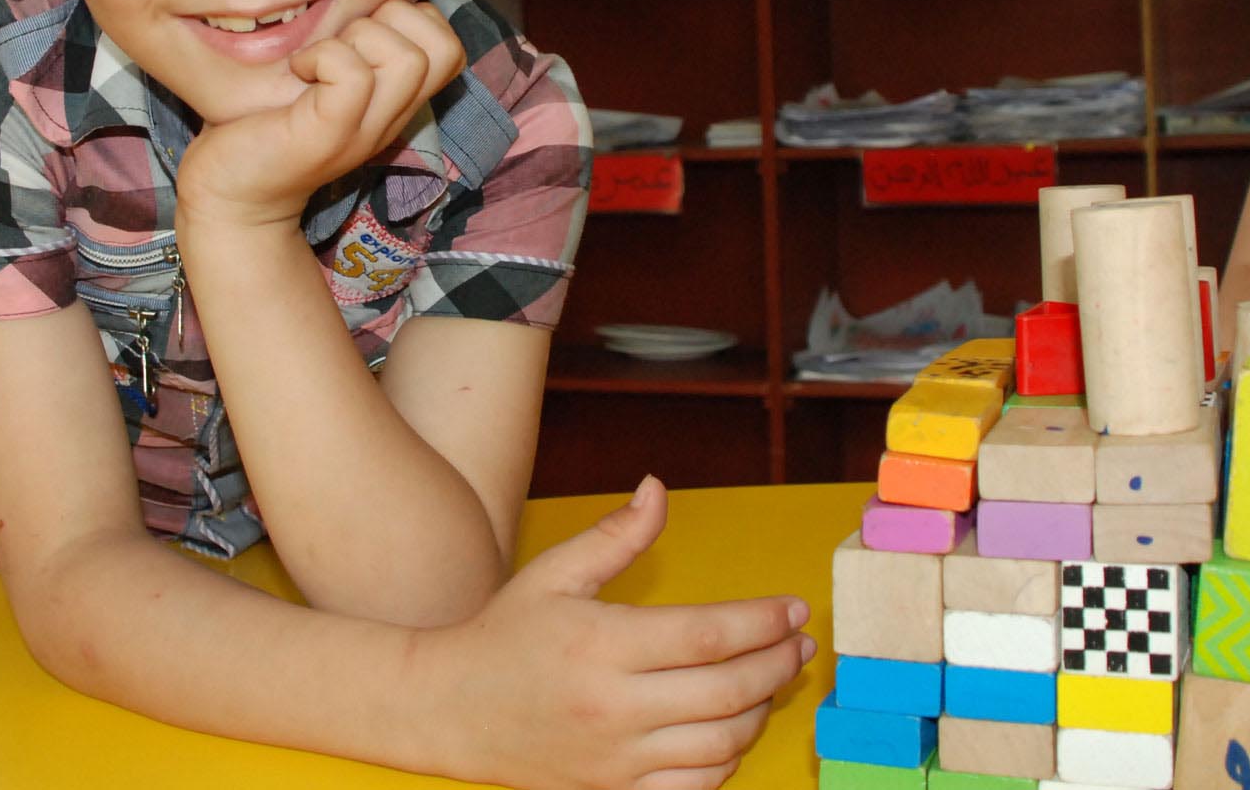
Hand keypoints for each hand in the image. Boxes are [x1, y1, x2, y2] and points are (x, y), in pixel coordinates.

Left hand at [177, 0, 465, 228]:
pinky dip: (323, 56)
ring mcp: (364, 131)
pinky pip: (353, 75)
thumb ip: (349, 44)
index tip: (358, 28)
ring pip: (407, 57)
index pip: (450, 44)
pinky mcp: (329, 136)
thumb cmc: (266, 123)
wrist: (230, 193)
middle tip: (340, 40)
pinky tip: (297, 69)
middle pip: (443, 46)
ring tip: (317, 59)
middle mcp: (390, 117)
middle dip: (391, 20)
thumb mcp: (322, 77)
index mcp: (394, 101)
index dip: (412, 17)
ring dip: (358, 38)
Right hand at [414, 478, 813, 789]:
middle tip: (799, 643)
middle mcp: (614, 707)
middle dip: (779, 663)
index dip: (763, 621)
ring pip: (722, 743)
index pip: (708, 634)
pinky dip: (728, 758)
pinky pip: (696, 786)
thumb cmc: (504, 635)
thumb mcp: (554, 573)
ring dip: (761, 710)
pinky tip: (733, 726)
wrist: (449, 708)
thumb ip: (615, 535)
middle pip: (729, 691)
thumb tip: (658, 488)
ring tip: (771, 680)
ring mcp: (617, 758)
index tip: (794, 608)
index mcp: (602, 645)